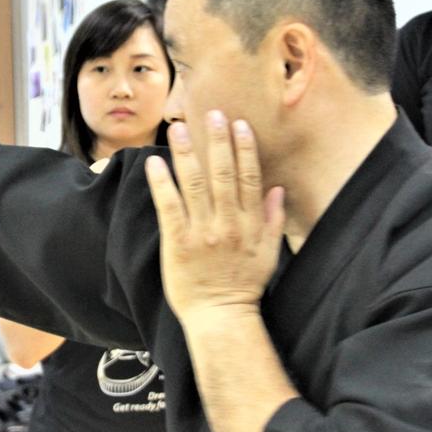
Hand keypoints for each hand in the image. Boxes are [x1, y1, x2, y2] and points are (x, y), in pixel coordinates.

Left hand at [144, 112, 284, 321]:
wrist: (221, 317)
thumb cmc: (244, 286)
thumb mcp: (268, 254)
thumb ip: (272, 220)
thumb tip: (277, 188)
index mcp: (250, 224)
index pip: (249, 178)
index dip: (244, 149)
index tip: (238, 125)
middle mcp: (227, 224)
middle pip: (222, 174)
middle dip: (217, 142)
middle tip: (210, 113)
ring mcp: (201, 232)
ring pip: (194, 185)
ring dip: (187, 154)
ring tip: (178, 129)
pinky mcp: (178, 242)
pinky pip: (169, 206)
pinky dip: (162, 183)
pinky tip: (155, 162)